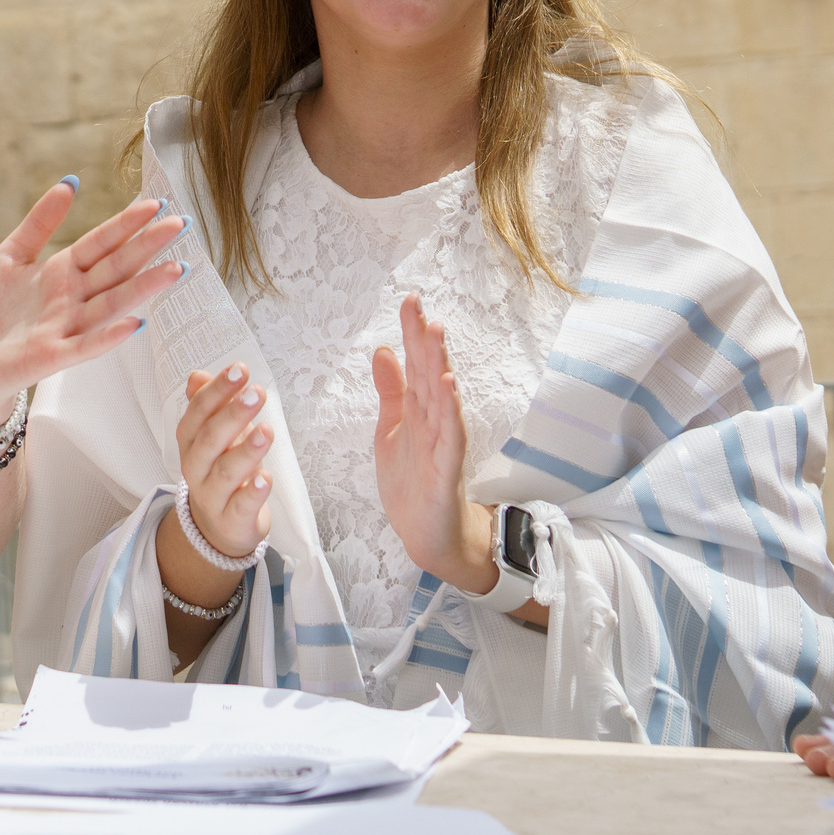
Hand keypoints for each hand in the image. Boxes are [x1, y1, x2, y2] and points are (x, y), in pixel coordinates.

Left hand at [0, 179, 186, 427]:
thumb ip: (40, 222)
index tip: (157, 203)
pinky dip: (109, 336)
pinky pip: (86, 345)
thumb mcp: (11, 255)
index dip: (126, 223)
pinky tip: (135, 324)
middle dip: (147, 246)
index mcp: (63, 271)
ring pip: (111, 303)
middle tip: (180, 224)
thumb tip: (70, 182)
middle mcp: (73, 297)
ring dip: (143, 287)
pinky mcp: (55, 356)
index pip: (102, 242)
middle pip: (115, 268)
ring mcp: (67, 327)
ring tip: (175, 269)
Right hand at [175, 362, 273, 559]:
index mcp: (190, 443)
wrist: (217, 528)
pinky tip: (266, 477)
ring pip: (225, 472)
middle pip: (209, 439)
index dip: (216, 391)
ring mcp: (212, 496)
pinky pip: (240, 506)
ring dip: (246, 450)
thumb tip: (197, 375)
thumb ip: (207, 406)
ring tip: (266, 430)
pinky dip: (253, 491)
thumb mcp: (213, 437)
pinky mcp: (232, 521)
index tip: (240, 370)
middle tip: (256, 393)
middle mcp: (196, 468)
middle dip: (233, 414)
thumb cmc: (220, 472)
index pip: (198, 413)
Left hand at [371, 293, 495, 590]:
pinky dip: (450, 411)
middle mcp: (434, 420)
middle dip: (425, 341)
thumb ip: (391, 390)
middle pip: (431, 373)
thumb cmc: (412, 481)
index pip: (416, 363)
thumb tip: (383, 350)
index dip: (412, 333)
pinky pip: (451, 436)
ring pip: (442, 397)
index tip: (409, 300)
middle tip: (422, 308)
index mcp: (419, 409)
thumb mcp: (391, 429)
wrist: (427, 534)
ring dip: (440, 365)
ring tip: (436, 333)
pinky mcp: (446, 469)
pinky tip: (447, 386)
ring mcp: (443, 443)